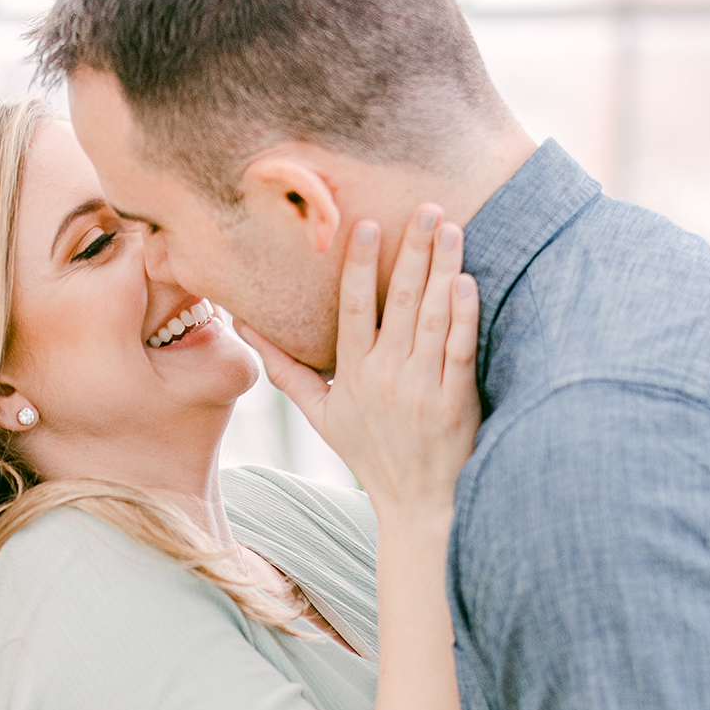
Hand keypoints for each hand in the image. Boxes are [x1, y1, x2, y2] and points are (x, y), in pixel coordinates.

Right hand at [238, 205, 480, 528]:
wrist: (419, 503)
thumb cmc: (370, 455)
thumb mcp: (321, 415)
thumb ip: (286, 370)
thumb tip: (244, 329)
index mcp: (352, 375)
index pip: (352, 309)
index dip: (358, 264)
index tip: (366, 224)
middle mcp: (385, 377)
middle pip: (397, 301)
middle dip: (411, 250)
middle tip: (424, 207)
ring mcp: (422, 388)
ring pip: (431, 316)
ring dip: (442, 268)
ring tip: (450, 228)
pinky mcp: (456, 401)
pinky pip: (459, 348)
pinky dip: (463, 314)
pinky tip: (466, 280)